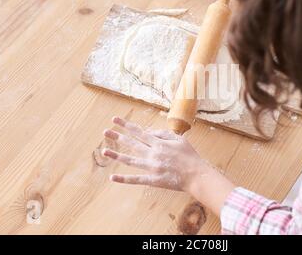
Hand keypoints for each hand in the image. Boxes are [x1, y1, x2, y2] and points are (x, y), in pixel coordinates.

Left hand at [104, 117, 235, 215]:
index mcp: (159, 143)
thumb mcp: (179, 140)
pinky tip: (112, 177)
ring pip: (130, 160)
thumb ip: (163, 134)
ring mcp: (152, 168)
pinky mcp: (153, 180)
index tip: (115, 120)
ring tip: (104, 151)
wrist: (197, 175)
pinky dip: (124, 179)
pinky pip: (136, 179)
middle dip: (118, 137)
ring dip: (116, 155)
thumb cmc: (190, 156)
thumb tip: (148, 131)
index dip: (126, 125)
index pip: (139, 132)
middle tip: (105, 131)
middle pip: (132, 144)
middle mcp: (153, 154)